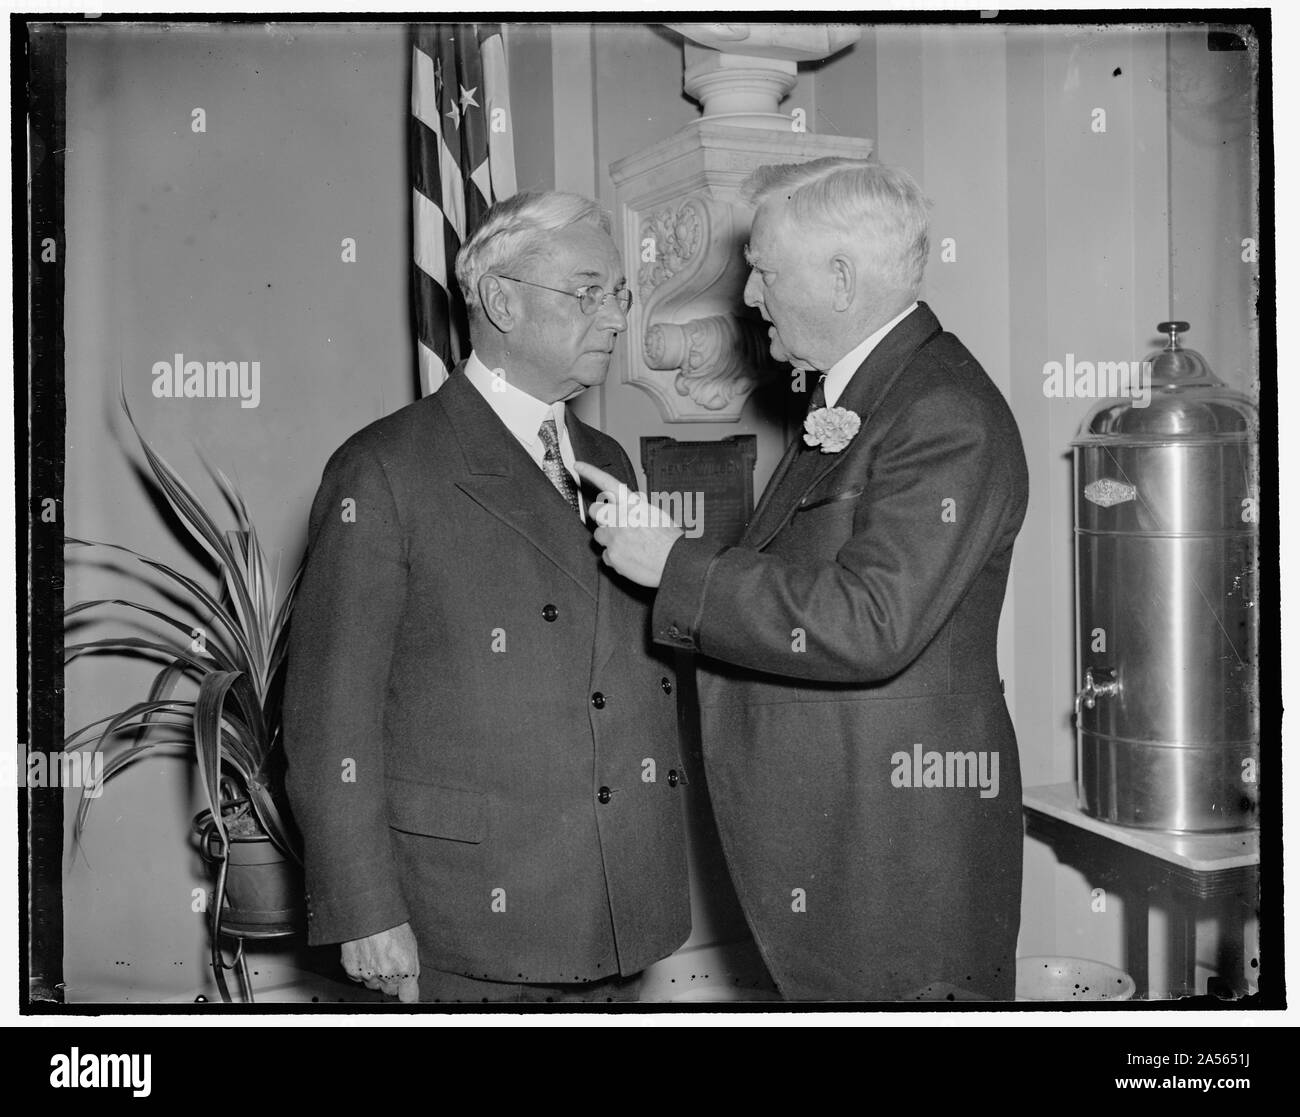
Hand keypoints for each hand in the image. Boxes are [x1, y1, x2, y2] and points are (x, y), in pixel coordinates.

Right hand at [341, 922, 419, 1001]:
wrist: (367, 910)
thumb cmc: (390, 921)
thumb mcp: (410, 942)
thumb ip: (411, 965)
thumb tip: (411, 980)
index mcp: (405, 968)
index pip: (409, 996)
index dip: (409, 993)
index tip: (408, 993)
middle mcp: (386, 974)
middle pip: (390, 990)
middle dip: (392, 980)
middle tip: (390, 961)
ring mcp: (368, 974)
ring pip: (374, 985)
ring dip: (376, 975)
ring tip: (376, 953)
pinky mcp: (352, 970)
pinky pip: (358, 977)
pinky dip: (361, 969)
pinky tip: (365, 953)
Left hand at [576, 462, 683, 588]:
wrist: (675, 561)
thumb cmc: (670, 540)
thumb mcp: (656, 515)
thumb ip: (635, 510)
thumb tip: (626, 510)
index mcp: (633, 504)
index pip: (607, 482)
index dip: (591, 472)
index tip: (578, 466)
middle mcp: (620, 517)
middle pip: (595, 511)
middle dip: (602, 517)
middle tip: (614, 524)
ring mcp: (613, 536)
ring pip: (599, 536)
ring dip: (610, 539)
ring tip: (630, 546)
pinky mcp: (611, 555)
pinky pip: (606, 556)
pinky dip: (616, 559)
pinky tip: (631, 559)